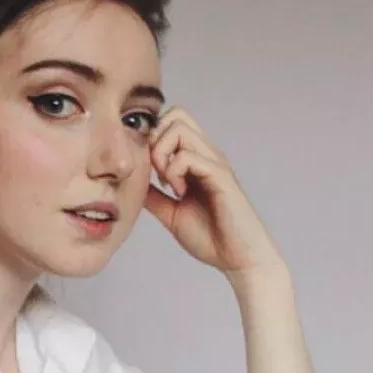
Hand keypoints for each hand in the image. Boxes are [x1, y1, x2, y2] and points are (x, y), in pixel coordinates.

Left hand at [144, 106, 285, 279]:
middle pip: (175, 114)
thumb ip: (155, 196)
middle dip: (155, 141)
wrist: (238, 258)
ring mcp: (214, 162)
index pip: (172, 122)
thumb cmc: (211, 237)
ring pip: (179, 129)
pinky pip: (189, 155)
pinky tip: (180, 193)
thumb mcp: (172, 214)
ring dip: (163, 155)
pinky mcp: (220, 176)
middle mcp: (207, 154)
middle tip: (157, 174)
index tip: (152, 173)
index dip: (153, 139)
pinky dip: (175, 171)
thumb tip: (134, 183)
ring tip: (169, 184)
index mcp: (196, 160)